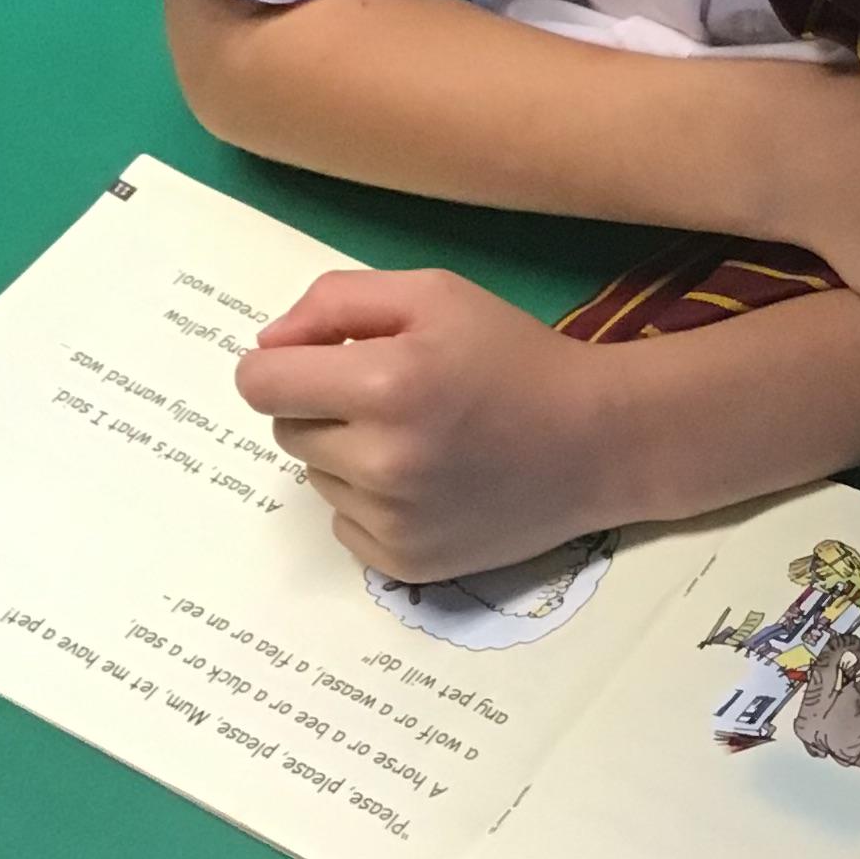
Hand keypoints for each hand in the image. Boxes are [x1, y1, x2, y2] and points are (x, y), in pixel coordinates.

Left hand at [237, 270, 629, 582]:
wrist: (600, 441)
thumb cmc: (516, 356)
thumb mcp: (434, 294)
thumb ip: (336, 303)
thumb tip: (267, 344)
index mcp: (385, 385)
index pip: (260, 383)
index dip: (283, 363)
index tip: (321, 361)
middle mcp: (382, 462)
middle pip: (285, 430)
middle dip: (322, 406)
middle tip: (391, 396)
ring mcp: (395, 522)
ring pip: (316, 478)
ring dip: (348, 455)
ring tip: (419, 439)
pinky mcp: (407, 564)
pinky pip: (345, 524)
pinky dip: (371, 502)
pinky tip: (427, 483)